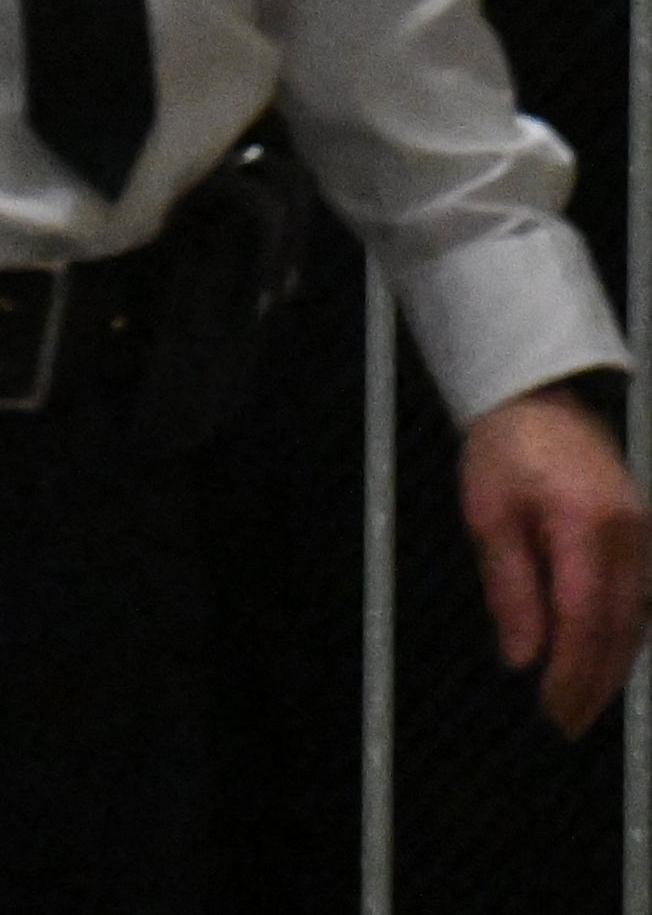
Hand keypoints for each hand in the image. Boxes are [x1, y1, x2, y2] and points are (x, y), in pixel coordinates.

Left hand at [461, 381, 649, 735]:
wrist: (538, 400)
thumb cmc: (504, 452)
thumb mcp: (488, 515)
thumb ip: (509, 588)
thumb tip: (522, 657)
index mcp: (587, 525)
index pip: (584, 618)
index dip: (572, 671)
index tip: (551, 708)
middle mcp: (629, 534)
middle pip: (618, 628)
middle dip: (595, 682)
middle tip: (567, 724)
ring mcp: (643, 535)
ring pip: (634, 619)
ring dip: (611, 666)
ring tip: (581, 705)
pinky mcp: (642, 536)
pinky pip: (636, 599)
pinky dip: (619, 636)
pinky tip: (600, 661)